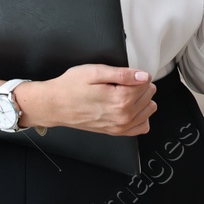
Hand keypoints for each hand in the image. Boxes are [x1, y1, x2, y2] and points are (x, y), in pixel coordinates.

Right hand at [22, 65, 155, 135]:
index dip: (135, 74)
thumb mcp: (96, 71)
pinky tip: (130, 107)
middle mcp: (123, 116)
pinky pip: (142, 126)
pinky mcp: (116, 132)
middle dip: (138, 85)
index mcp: (120, 99)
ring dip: (141, 99)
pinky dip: (141, 115)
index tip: (123, 75)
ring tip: (124, 93)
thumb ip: (123, 74)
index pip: (146, 82)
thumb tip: (143, 76)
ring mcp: (120, 126)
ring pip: (149, 108)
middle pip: (149, 94)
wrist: (54, 106)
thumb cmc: (70, 87)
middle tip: (120, 83)